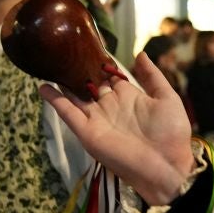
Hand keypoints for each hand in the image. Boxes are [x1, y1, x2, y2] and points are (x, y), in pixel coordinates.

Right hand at [40, 53, 198, 205]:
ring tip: (48, 64)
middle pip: (89, 83)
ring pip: (75, 96)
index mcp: (129, 96)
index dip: (100, 62)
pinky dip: (54, 100)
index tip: (88, 46)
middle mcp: (110, 105)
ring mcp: (97, 118)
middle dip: (78, 69)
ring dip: (62, 82)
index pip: (110, 75)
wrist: (165, 166)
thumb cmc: (170, 133)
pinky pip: (67, 113)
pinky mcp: (87, 131)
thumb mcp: (166, 98)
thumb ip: (152, 76)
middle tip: (63, 51)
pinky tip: (42, 86)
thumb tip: (139, 53)